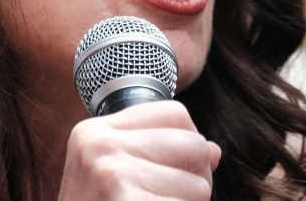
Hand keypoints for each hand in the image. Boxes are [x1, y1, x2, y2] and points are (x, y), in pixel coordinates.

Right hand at [57, 100, 221, 199]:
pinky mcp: (126, 198)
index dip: (188, 144)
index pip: (175, 114)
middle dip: (195, 180)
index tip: (172, 172)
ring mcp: (111, 172)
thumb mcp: (112, 179)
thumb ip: (158, 156)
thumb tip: (212, 151)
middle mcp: (99, 144)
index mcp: (93, 132)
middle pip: (193, 144)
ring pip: (199, 184)